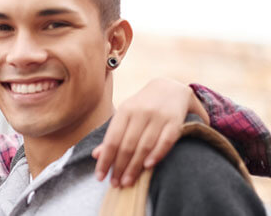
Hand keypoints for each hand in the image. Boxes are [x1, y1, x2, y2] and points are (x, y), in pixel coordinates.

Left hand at [92, 78, 207, 187]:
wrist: (171, 87)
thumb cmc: (143, 107)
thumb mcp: (126, 116)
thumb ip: (113, 135)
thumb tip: (96, 155)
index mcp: (125, 111)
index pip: (111, 139)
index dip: (105, 160)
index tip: (100, 177)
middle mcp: (140, 112)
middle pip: (127, 145)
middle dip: (119, 167)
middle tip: (115, 184)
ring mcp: (159, 116)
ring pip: (144, 145)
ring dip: (135, 166)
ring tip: (127, 181)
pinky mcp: (175, 121)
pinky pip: (166, 140)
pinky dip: (157, 154)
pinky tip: (148, 167)